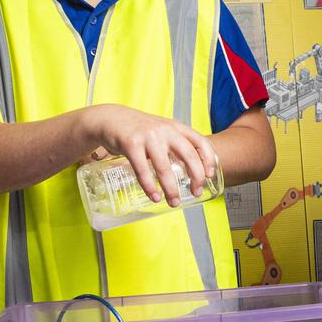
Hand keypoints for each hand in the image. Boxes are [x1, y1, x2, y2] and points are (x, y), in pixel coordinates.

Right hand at [83, 104, 216, 206]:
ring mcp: (148, 137)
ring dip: (171, 189)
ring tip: (174, 203)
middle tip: (195, 193)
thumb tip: (193, 170)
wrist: (111, 119)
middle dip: (196, 177)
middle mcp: (166, 130)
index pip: (200, 141)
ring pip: (164, 167)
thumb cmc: (140, 130)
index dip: (208, 159)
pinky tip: (155, 197)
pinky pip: (142, 170)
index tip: (210, 176)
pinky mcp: (131, 144)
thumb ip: (175, 144)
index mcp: (176, 127)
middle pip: (188, 155)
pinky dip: (150, 186)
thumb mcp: (162, 131)